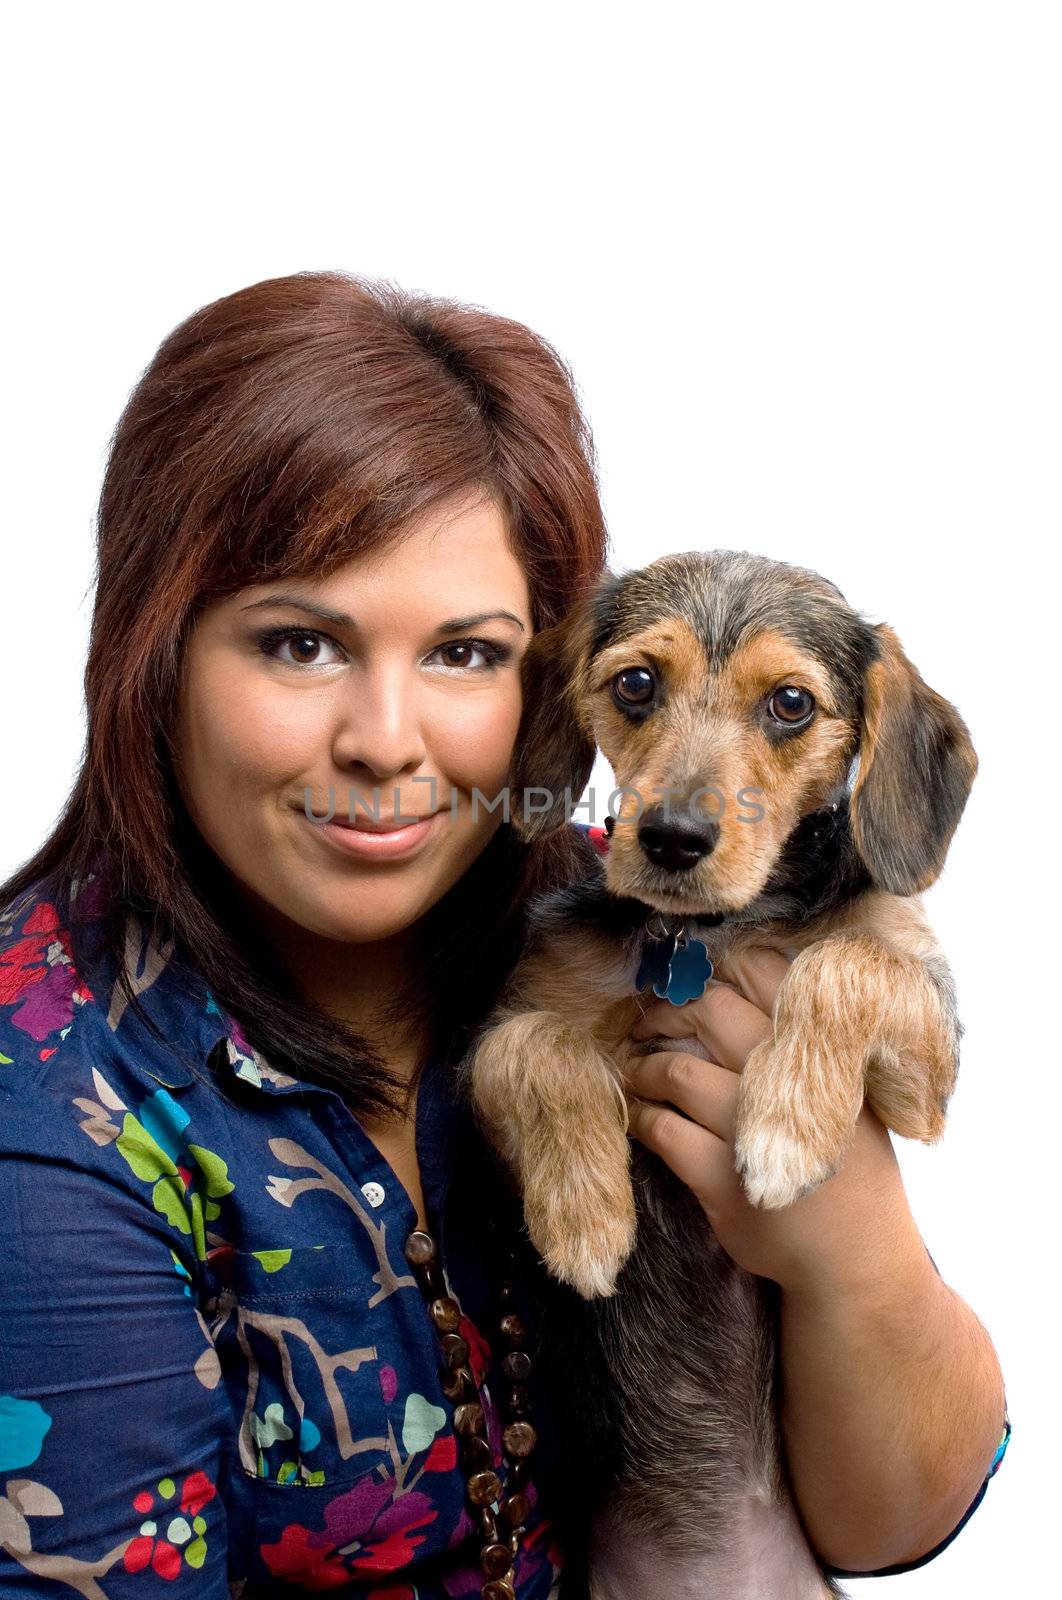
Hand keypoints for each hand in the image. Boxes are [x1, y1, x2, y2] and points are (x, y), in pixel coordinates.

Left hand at [624, 947, 925, 1294]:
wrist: (856, 1257)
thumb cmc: (846, 1166)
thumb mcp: (845, 1093)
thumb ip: (800, 1045)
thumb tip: (726, 985)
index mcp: (821, 1051)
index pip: (762, 974)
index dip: (713, 968)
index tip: (685, 980)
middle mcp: (787, 1082)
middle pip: (710, 1010)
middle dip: (666, 1010)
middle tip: (647, 1022)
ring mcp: (752, 1131)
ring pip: (678, 1070)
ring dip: (645, 1065)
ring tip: (637, 1069)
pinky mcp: (723, 1181)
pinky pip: (665, 1131)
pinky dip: (645, 1117)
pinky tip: (642, 1116)